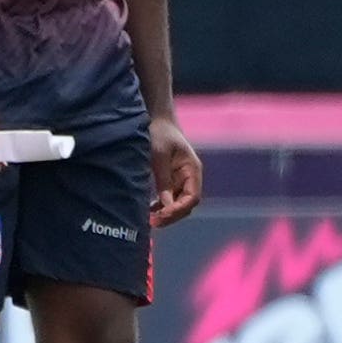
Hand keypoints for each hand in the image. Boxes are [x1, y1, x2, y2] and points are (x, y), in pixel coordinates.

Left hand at [143, 116, 205, 231]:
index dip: (179, 209)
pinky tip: (149, 211)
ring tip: (149, 220)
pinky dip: (161, 207)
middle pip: (186, 204)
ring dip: (166, 213)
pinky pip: (169, 199)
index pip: (192, 197)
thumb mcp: (159, 155)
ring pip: (178, 204)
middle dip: (172, 215)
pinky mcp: (170, 181)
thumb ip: (164, 179)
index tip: (162, 215)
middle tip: (153, 222)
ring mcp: (180, 180)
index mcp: (192, 169)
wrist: (157, 120)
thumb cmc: (160, 133)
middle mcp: (190, 177)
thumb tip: (165, 204)